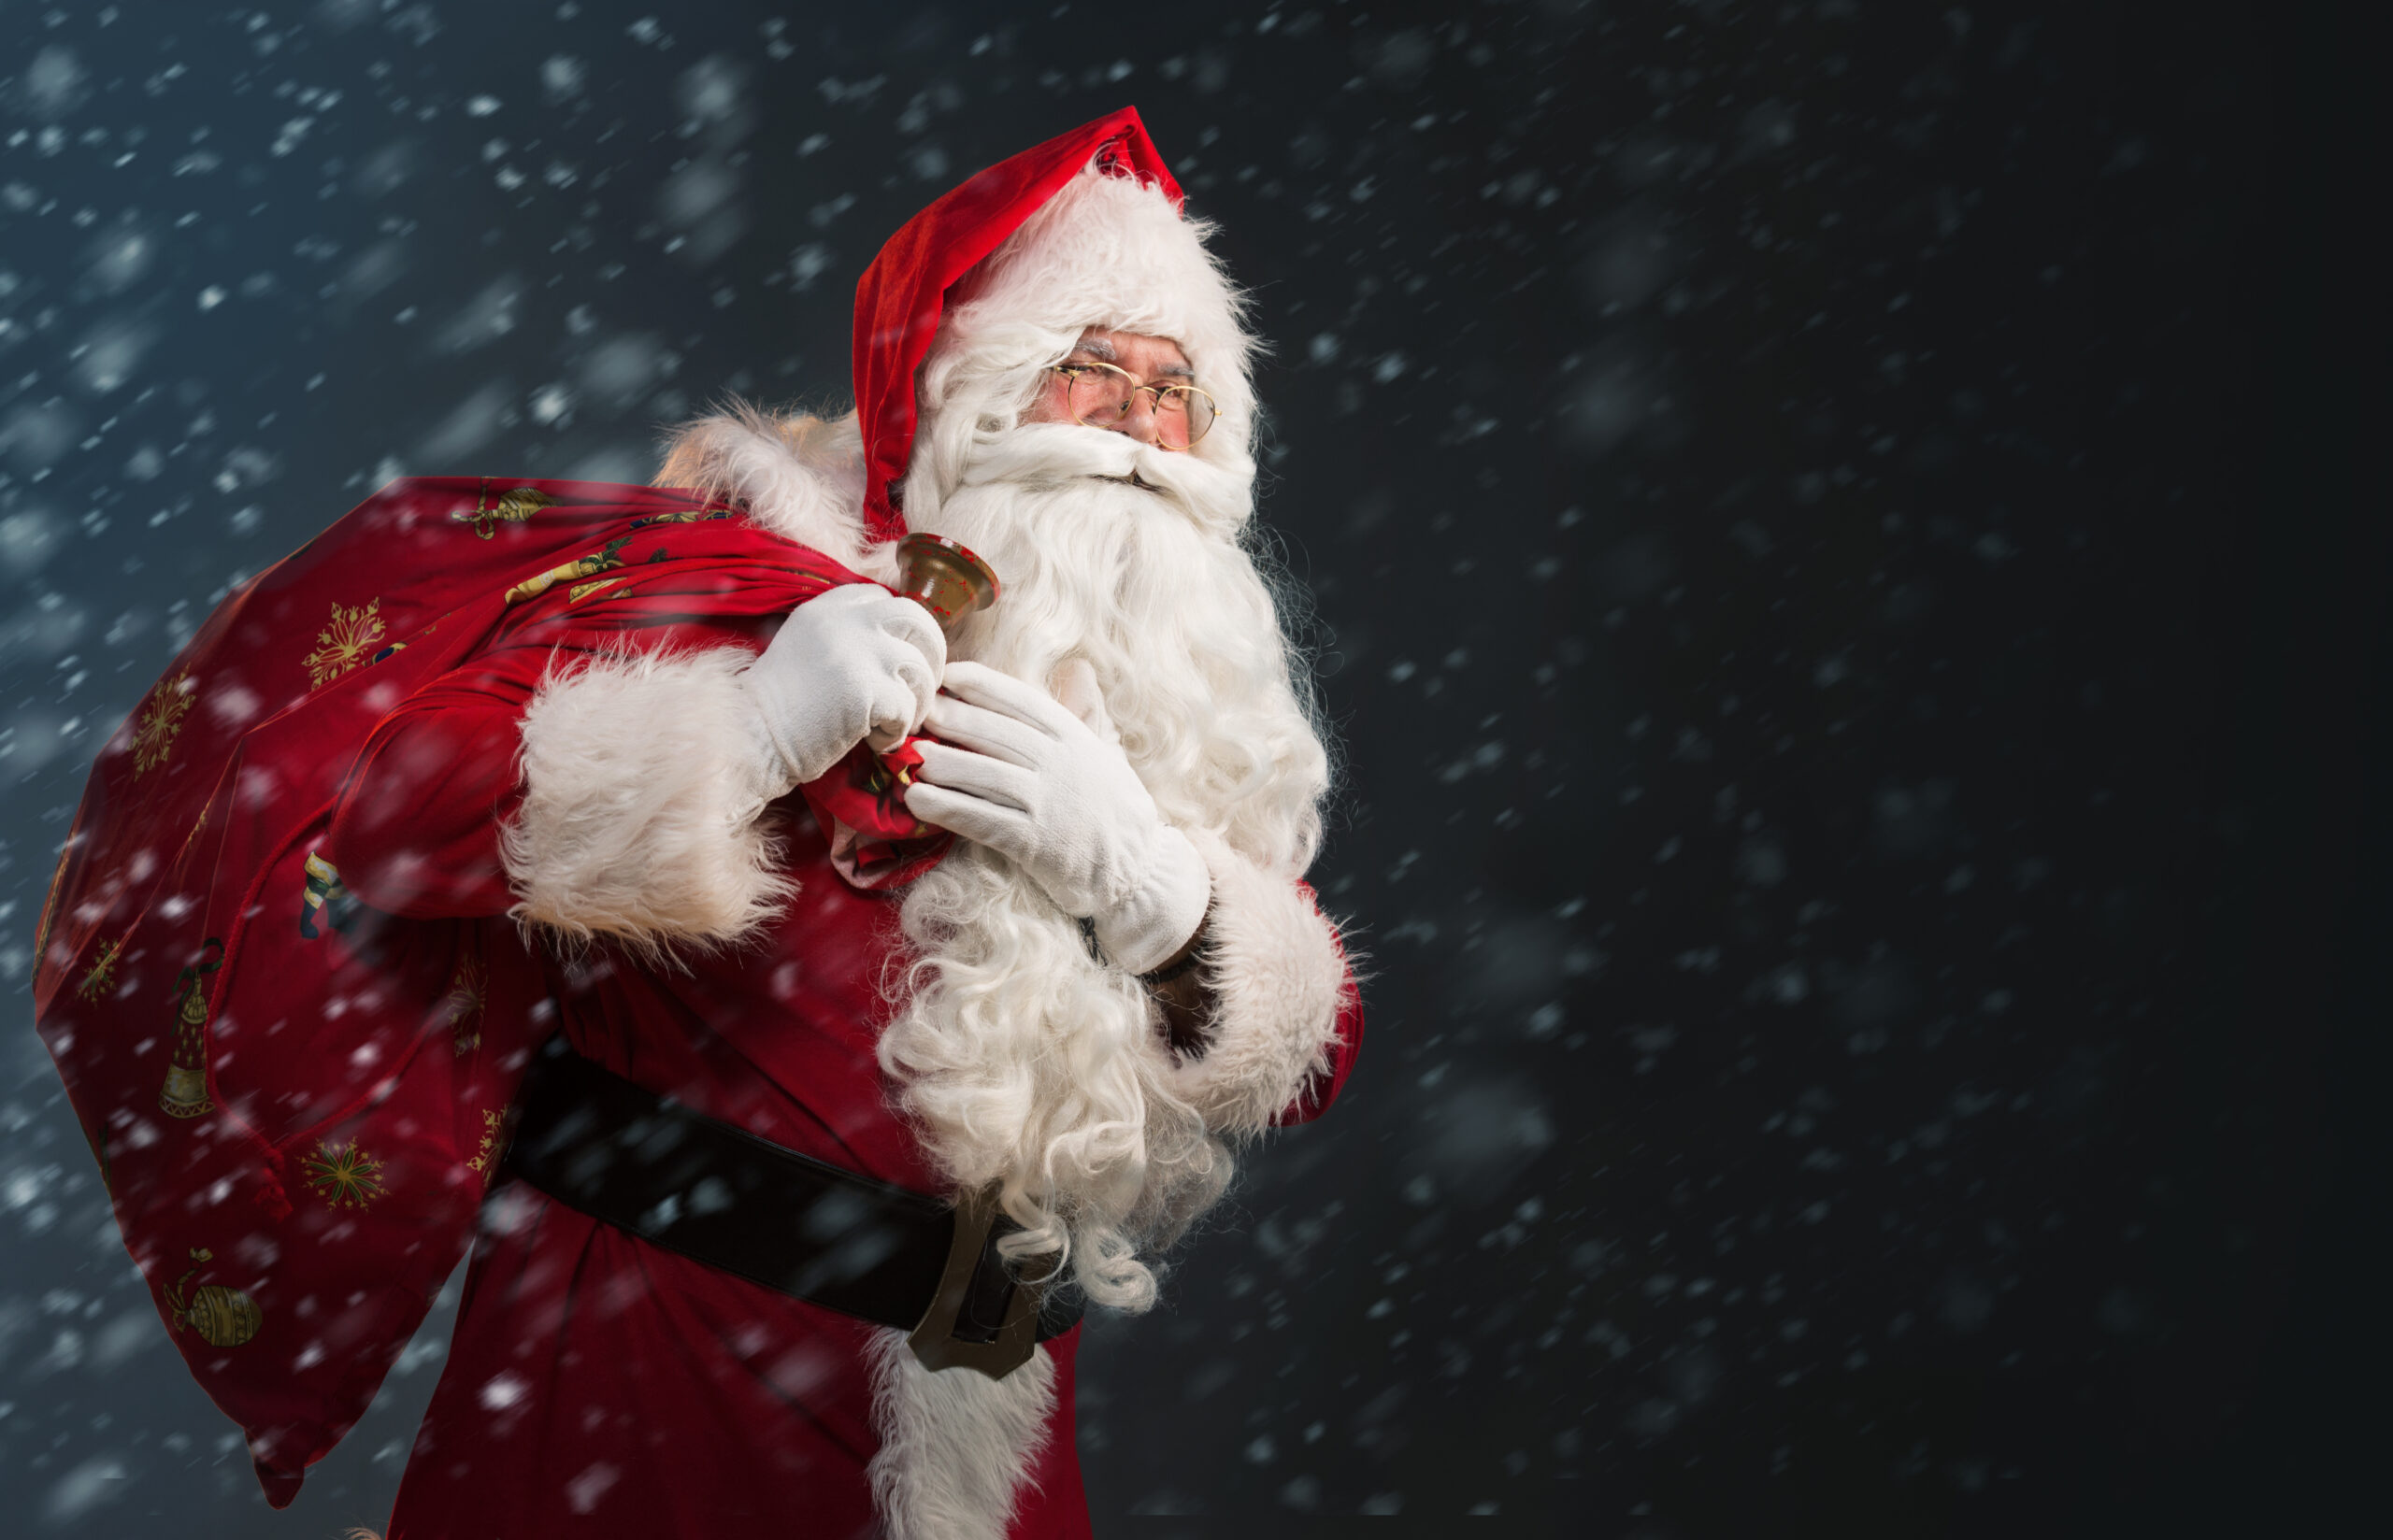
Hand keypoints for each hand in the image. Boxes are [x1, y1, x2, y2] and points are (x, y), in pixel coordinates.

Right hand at [739, 583, 943, 796]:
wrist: (750, 737)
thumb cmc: (778, 705)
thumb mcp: (807, 647)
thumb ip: (844, 634)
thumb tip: (897, 642)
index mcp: (828, 606)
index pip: (884, 599)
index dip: (900, 630)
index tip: (897, 659)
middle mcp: (846, 620)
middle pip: (918, 619)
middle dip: (930, 654)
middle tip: (921, 687)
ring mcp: (859, 652)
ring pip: (920, 668)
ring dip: (917, 701)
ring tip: (893, 724)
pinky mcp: (867, 690)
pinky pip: (908, 708)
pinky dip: (898, 732)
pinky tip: (875, 742)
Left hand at [904, 660, 1209, 973]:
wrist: (1137, 867)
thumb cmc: (1114, 805)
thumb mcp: (1106, 750)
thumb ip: (1085, 711)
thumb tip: (1077, 669)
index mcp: (1074, 736)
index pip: (1022, 701)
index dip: (982, 685)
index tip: (948, 675)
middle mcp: (1060, 763)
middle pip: (997, 733)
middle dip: (953, 718)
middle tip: (916, 710)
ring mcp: (1047, 802)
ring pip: (985, 774)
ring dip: (942, 763)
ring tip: (909, 756)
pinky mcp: (1035, 841)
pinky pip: (982, 819)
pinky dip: (947, 808)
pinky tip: (917, 800)